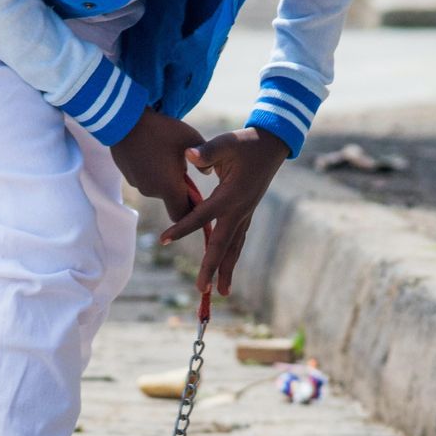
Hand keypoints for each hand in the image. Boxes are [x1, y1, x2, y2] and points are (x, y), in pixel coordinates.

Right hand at [110, 110, 205, 221]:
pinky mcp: (127, 175)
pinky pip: (144, 179)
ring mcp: (137, 184)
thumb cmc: (161, 129)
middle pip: (170, 200)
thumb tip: (207, 172)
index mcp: (169, 187)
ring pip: (156, 188)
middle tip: (181, 165)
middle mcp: (152, 191)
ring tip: (164, 154)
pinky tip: (150, 151)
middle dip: (178, 188)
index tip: (196, 196)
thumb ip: (206, 157)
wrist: (124, 119)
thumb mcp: (190, 138)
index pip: (182, 216)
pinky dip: (150, 171)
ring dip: (163, 178)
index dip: (191, 211)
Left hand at [159, 127, 289, 296]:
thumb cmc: (245, 142)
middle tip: (201, 289)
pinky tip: (227, 270)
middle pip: (223, 244)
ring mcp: (246, 213)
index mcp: (231, 195)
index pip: (202, 216)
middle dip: (211, 267)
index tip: (163, 239)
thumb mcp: (226, 142)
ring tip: (220, 292)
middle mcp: (240, 210)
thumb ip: (208, 151)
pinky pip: (238, 239)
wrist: (272, 144)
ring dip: (226, 269)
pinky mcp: (247, 212)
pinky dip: (231, 256)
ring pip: (234, 247)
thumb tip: (189, 155)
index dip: (182, 227)